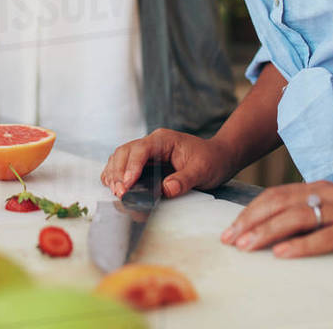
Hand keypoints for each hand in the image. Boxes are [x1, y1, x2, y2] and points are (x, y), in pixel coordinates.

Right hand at [101, 129, 236, 198]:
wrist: (218, 158)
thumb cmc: (211, 161)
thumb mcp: (202, 170)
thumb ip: (184, 179)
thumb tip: (166, 189)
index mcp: (163, 139)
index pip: (140, 149)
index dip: (131, 166)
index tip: (127, 184)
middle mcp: (151, 142)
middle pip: (125, 152)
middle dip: (119, 172)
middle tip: (120, 192)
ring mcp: (146, 152)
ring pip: (121, 157)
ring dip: (115, 174)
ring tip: (116, 191)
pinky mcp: (145, 163)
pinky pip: (124, 165)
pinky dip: (116, 175)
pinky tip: (114, 186)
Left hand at [220, 181, 332, 259]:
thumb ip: (314, 213)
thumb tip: (277, 230)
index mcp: (322, 187)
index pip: (276, 195)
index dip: (250, 211)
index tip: (230, 229)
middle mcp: (331, 193)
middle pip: (279, 203)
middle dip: (250, 222)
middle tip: (228, 240)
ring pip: (297, 217)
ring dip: (267, 232)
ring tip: (246, 246)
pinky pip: (326, 237)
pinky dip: (301, 245)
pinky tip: (282, 254)